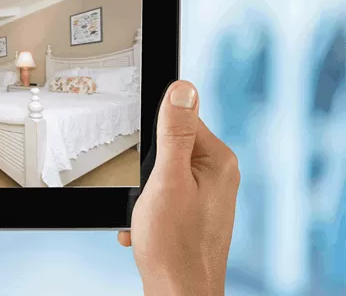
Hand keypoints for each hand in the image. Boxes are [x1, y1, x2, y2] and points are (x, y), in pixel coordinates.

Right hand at [118, 81, 239, 295]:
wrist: (177, 293)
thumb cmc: (174, 245)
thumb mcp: (166, 180)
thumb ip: (174, 133)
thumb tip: (183, 88)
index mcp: (218, 161)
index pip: (181, 121)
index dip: (155, 141)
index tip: (149, 166)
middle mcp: (218, 175)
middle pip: (169, 149)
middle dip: (146, 171)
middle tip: (147, 195)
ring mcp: (206, 196)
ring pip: (161, 176)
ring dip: (144, 194)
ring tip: (146, 216)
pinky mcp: (194, 213)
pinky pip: (162, 198)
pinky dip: (147, 212)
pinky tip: (145, 229)